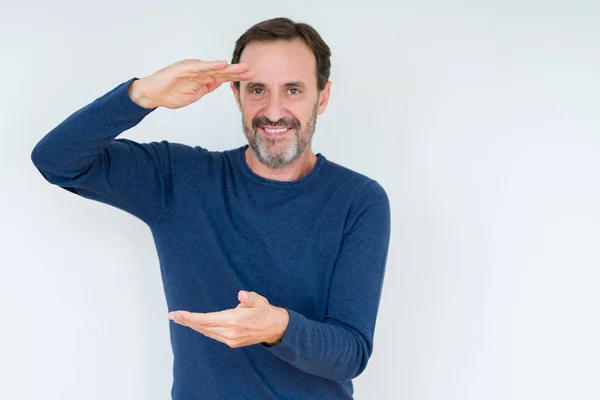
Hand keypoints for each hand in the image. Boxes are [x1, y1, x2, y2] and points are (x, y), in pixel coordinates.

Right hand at [129, 58, 254, 108]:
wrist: (152, 94)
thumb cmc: (171, 93)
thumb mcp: (195, 94)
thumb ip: (207, 87)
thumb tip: (220, 82)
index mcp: (203, 78)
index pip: (223, 77)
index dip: (237, 77)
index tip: (251, 77)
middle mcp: (199, 71)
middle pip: (221, 71)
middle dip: (237, 71)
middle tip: (252, 70)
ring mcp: (191, 68)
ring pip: (213, 67)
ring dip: (228, 68)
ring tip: (241, 67)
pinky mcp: (182, 68)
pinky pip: (198, 67)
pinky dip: (210, 65)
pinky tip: (221, 65)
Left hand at [168, 290, 289, 347]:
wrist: (276, 328)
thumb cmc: (265, 311)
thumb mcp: (259, 300)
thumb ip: (249, 298)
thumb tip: (241, 294)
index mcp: (234, 321)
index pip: (206, 320)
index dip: (190, 317)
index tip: (177, 314)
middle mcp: (230, 332)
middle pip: (203, 327)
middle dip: (187, 321)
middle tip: (173, 316)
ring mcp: (231, 339)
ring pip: (207, 332)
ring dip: (194, 326)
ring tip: (181, 319)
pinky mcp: (232, 342)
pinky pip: (213, 335)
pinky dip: (204, 329)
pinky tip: (198, 325)